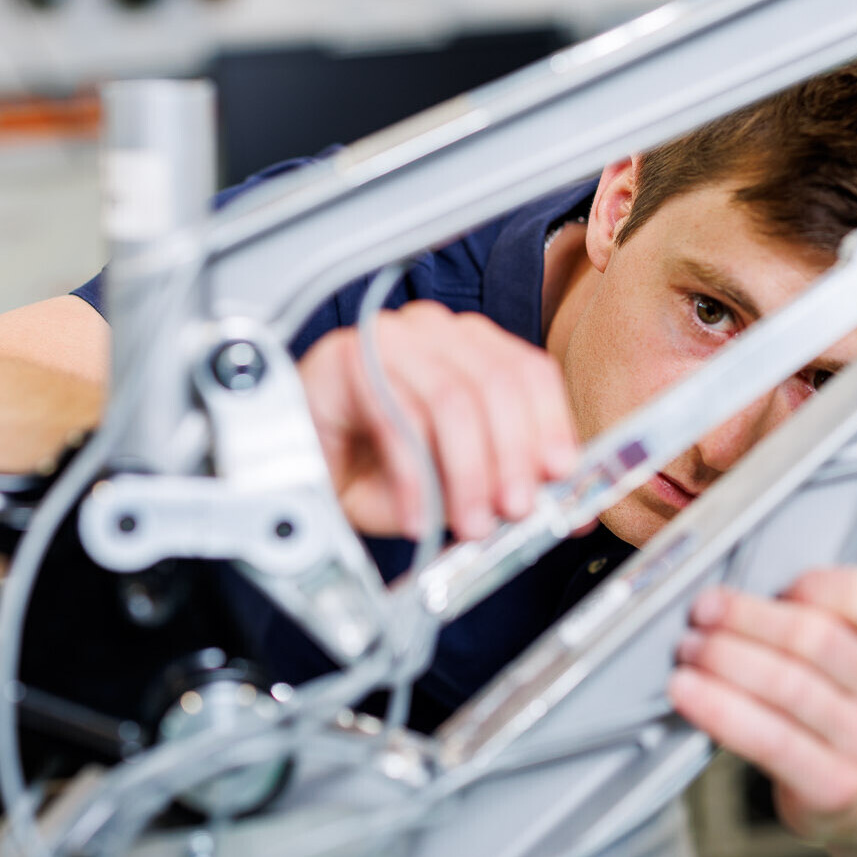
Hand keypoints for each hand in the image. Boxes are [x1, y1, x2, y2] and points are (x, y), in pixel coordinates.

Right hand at [296, 301, 578, 541]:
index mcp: (467, 348)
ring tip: (468, 523)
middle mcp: (431, 332)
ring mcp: (387, 339)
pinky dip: (416, 478)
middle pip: (496, 382)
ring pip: (453, 399)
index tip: (562, 475)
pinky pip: (397, 419)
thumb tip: (564, 509)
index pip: (527, 370)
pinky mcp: (345, 359)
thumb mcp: (450, 485)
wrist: (292, 471)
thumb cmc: (367, 471)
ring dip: (467, 473)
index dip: (551, 424)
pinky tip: (419, 515)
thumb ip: (502, 488)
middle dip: (512, 456)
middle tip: (514, 512)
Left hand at [668, 568, 856, 852]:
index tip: (764, 580)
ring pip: (786, 687)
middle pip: (813, 640)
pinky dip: (720, 710)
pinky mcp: (838, 784)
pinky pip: (769, 739)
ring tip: (689, 650)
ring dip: (724, 661)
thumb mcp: (855, 647)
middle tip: (702, 613)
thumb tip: (732, 593)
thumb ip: (817, 613)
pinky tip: (690, 693)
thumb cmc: (848, 699)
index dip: (811, 585)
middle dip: (745, 620)